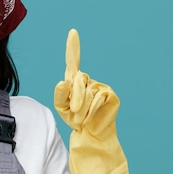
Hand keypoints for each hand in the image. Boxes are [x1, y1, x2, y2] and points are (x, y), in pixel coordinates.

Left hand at [54, 29, 129, 173]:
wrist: (92, 142)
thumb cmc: (76, 125)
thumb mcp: (63, 109)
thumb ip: (61, 95)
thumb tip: (63, 82)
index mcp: (76, 84)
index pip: (73, 63)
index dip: (73, 48)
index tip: (72, 32)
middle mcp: (90, 83)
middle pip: (77, 80)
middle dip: (73, 99)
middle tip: (75, 115)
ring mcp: (102, 89)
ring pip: (85, 91)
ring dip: (81, 108)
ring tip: (84, 118)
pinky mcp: (111, 97)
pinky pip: (97, 98)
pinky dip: (92, 110)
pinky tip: (94, 118)